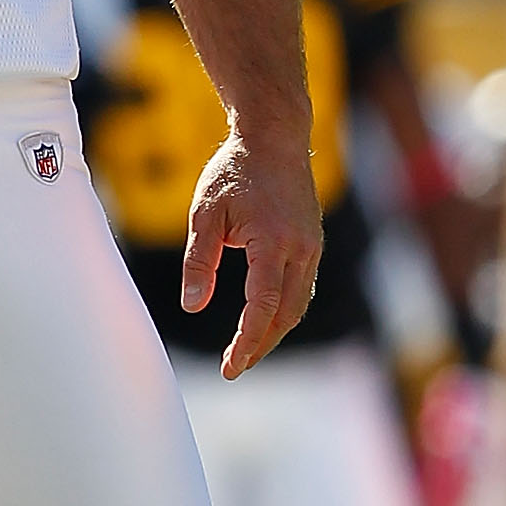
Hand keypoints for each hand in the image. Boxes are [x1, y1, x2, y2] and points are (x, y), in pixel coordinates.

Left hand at [183, 125, 323, 380]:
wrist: (274, 137)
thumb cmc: (234, 171)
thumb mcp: (205, 213)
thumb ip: (199, 261)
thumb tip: (192, 305)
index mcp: (273, 242)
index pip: (262, 307)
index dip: (246, 342)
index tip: (229, 368)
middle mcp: (301, 249)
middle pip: (285, 314)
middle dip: (261, 346)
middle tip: (235, 368)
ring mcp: (312, 246)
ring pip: (298, 304)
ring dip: (274, 331)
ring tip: (247, 351)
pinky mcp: (312, 242)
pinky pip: (302, 287)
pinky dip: (284, 309)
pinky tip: (265, 320)